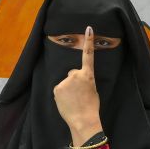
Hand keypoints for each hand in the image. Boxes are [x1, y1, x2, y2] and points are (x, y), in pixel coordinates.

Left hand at [53, 26, 103, 145]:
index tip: (88, 28)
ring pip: (65, 83)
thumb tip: (76, 81)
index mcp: (88, 75)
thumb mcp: (93, 90)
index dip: (88, 41)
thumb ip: (84, 81)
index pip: (88, 55)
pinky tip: (67, 102)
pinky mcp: (56, 88)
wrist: (83, 120)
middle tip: (79, 95)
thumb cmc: (91, 107)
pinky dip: (61, 95)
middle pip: (72, 74)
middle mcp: (75, 74)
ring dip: (67, 90)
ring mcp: (65, 81)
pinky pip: (59, 89)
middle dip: (74, 82)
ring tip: (73, 100)